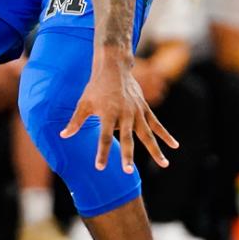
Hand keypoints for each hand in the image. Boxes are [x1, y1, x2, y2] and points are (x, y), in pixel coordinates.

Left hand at [60, 48, 177, 173]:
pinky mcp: (145, 109)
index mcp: (108, 114)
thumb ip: (75, 121)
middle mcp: (124, 114)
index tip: (100, 167)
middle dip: (127, 155)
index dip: (102, 152)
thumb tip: (63, 136)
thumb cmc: (96, 87)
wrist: (114, 68)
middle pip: (126, 138)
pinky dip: (166, 135)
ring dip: (155, 150)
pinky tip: (175, 146)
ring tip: (164, 165)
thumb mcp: (83, 103)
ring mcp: (137, 112)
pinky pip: (157, 124)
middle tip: (128, 171)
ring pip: (147, 134)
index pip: (103, 137)